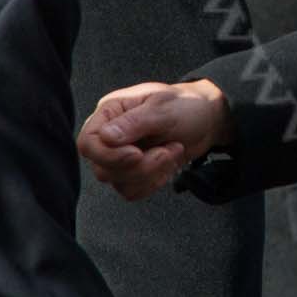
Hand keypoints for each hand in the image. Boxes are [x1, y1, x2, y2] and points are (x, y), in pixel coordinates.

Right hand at [77, 80, 231, 200]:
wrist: (208, 120)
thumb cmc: (186, 105)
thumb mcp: (164, 108)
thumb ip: (134, 123)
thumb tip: (104, 137)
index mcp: (110, 112)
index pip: (88, 143)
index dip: (109, 155)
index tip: (137, 154)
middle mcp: (109, 136)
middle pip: (102, 168)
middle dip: (140, 166)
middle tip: (167, 150)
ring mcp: (119, 156)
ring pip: (118, 183)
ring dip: (151, 173)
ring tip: (173, 150)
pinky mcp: (132, 173)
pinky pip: (132, 191)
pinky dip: (153, 183)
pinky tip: (168, 164)